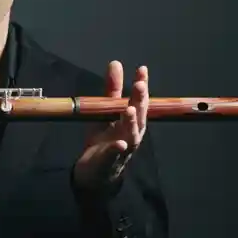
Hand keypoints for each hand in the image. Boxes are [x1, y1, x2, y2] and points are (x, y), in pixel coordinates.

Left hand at [73, 61, 147, 190]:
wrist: (95, 173)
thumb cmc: (104, 140)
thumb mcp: (106, 112)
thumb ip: (112, 90)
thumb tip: (116, 63)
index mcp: (132, 122)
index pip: (139, 101)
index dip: (142, 85)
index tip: (142, 69)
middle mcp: (132, 134)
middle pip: (139, 117)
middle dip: (140, 101)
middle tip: (140, 85)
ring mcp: (123, 149)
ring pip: (131, 136)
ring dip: (131, 123)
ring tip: (129, 110)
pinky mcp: (109, 162)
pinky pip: (114, 156)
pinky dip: (117, 150)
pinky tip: (118, 143)